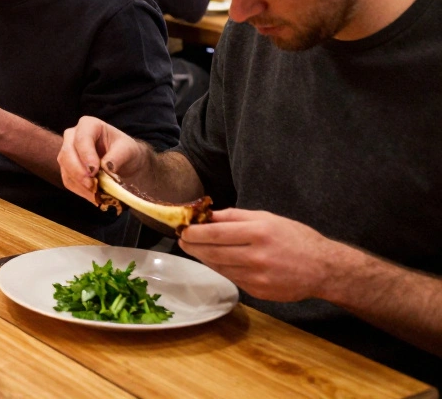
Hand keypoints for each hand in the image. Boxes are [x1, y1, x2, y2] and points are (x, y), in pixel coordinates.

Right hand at [56, 116, 149, 204]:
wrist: (122, 160)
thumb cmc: (124, 150)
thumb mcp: (127, 149)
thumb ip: (117, 156)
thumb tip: (106, 168)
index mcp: (88, 125)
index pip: (81, 139)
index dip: (86, 155)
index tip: (94, 171)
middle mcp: (72, 136)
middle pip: (67, 154)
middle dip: (79, 172)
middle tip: (92, 186)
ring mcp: (67, 152)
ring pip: (65, 168)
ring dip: (80, 184)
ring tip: (96, 194)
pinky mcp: (67, 168)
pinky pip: (68, 180)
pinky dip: (80, 190)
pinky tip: (93, 196)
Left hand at [179, 209, 339, 302]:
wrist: (324, 268)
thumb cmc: (295, 238)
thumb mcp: (267, 218)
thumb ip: (235, 216)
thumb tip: (207, 215)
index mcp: (260, 233)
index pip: (216, 233)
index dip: (194, 233)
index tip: (183, 230)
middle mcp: (257, 256)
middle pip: (213, 252)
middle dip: (193, 246)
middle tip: (182, 239)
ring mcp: (258, 277)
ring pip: (219, 267)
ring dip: (203, 258)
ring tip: (195, 249)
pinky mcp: (258, 292)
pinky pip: (231, 278)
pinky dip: (220, 268)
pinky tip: (216, 261)